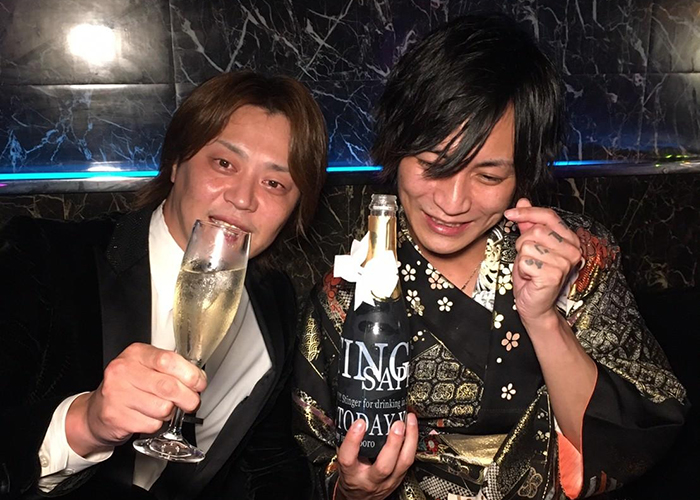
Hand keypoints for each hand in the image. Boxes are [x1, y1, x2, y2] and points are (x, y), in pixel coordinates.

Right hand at [66, 342, 206, 456]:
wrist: (96, 411)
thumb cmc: (128, 387)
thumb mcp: (146, 367)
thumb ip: (171, 368)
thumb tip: (198, 379)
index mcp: (136, 353)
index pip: (169, 360)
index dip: (190, 374)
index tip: (199, 383)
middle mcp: (123, 371)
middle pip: (169, 387)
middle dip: (188, 398)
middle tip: (191, 402)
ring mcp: (117, 394)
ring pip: (163, 408)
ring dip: (171, 413)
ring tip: (163, 408)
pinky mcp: (116, 417)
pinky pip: (152, 424)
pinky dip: (157, 424)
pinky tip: (149, 417)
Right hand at [336, 413, 417, 499]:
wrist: (359, 498)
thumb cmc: (352, 476)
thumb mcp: (343, 460)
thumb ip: (345, 441)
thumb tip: (346, 416)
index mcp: (351, 474)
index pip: (349, 459)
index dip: (353, 440)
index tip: (360, 423)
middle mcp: (369, 480)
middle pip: (384, 466)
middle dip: (393, 443)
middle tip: (397, 424)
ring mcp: (387, 481)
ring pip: (403, 463)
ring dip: (410, 440)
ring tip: (410, 421)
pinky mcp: (399, 479)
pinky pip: (409, 461)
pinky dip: (412, 443)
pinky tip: (413, 430)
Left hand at [504, 199, 581, 325]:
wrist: (536, 305)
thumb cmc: (534, 277)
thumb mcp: (529, 246)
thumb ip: (528, 224)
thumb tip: (523, 202)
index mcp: (569, 239)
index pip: (548, 216)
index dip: (527, 212)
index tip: (510, 213)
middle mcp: (572, 250)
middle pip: (536, 230)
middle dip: (523, 243)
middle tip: (527, 258)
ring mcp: (564, 263)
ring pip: (528, 246)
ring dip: (522, 258)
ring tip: (530, 268)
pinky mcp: (553, 275)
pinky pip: (525, 261)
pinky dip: (521, 270)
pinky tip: (530, 278)